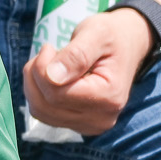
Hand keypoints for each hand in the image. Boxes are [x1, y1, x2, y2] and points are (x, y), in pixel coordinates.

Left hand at [21, 6, 154, 135]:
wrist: (126, 46)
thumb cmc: (112, 36)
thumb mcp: (97, 34)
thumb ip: (76, 54)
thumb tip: (53, 76)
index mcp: (110, 97)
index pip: (57, 93)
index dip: (42, 68)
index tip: (49, 47)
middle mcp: (101, 119)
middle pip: (46, 104)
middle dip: (36, 73)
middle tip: (49, 51)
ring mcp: (90, 126)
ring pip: (40, 110)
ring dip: (34, 82)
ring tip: (50, 62)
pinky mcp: (77, 124)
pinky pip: (43, 113)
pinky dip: (38, 92)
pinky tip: (50, 76)